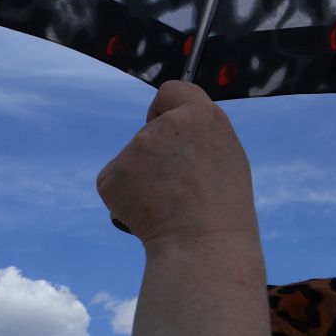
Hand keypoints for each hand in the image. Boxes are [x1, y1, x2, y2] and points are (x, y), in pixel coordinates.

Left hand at [95, 81, 256, 251]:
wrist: (202, 244)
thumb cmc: (221, 208)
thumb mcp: (224, 155)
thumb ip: (196, 135)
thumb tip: (172, 130)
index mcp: (199, 115)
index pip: (171, 91)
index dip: (164, 110)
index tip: (164, 126)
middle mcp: (164, 126)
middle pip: (149, 132)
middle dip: (155, 154)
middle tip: (174, 185)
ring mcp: (134, 150)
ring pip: (132, 160)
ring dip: (141, 178)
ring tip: (165, 204)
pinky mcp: (112, 175)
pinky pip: (115, 182)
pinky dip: (124, 197)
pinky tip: (146, 214)